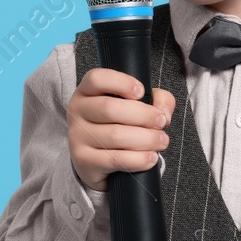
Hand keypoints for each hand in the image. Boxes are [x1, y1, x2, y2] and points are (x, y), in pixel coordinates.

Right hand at [68, 68, 176, 191]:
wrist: (98, 162)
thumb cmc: (118, 126)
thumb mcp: (137, 105)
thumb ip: (157, 99)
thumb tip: (163, 113)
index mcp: (87, 92)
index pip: (97, 79)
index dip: (121, 83)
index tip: (141, 92)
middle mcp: (77, 112)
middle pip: (110, 108)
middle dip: (144, 115)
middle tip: (161, 122)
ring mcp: (77, 137)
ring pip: (115, 136)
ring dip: (146, 139)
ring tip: (161, 141)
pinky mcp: (83, 161)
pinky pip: (115, 159)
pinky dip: (138, 159)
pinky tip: (151, 158)